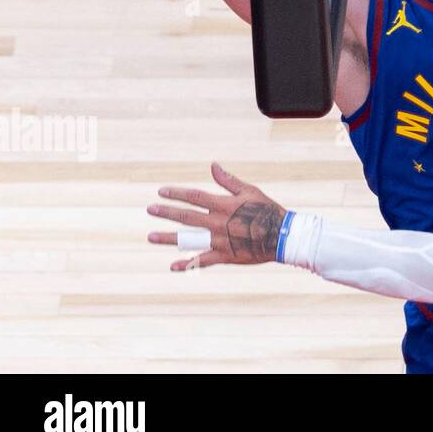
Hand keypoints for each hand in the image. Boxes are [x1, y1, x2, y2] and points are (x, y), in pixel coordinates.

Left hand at [148, 163, 287, 271]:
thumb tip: (213, 166)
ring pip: (189, 239)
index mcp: (225, 205)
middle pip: (187, 216)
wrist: (282, 236)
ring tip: (151, 236)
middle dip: (167, 212)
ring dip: (168, 238)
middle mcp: (219, 222)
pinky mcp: (225, 256)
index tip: (161, 191)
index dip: (177, 193)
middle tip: (150, 209)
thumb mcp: (250, 191)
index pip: (195, 197)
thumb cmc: (267, 210)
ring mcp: (220, 241)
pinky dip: (187, 264)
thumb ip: (229, 181)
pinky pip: (202, 261)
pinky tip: (173, 265)